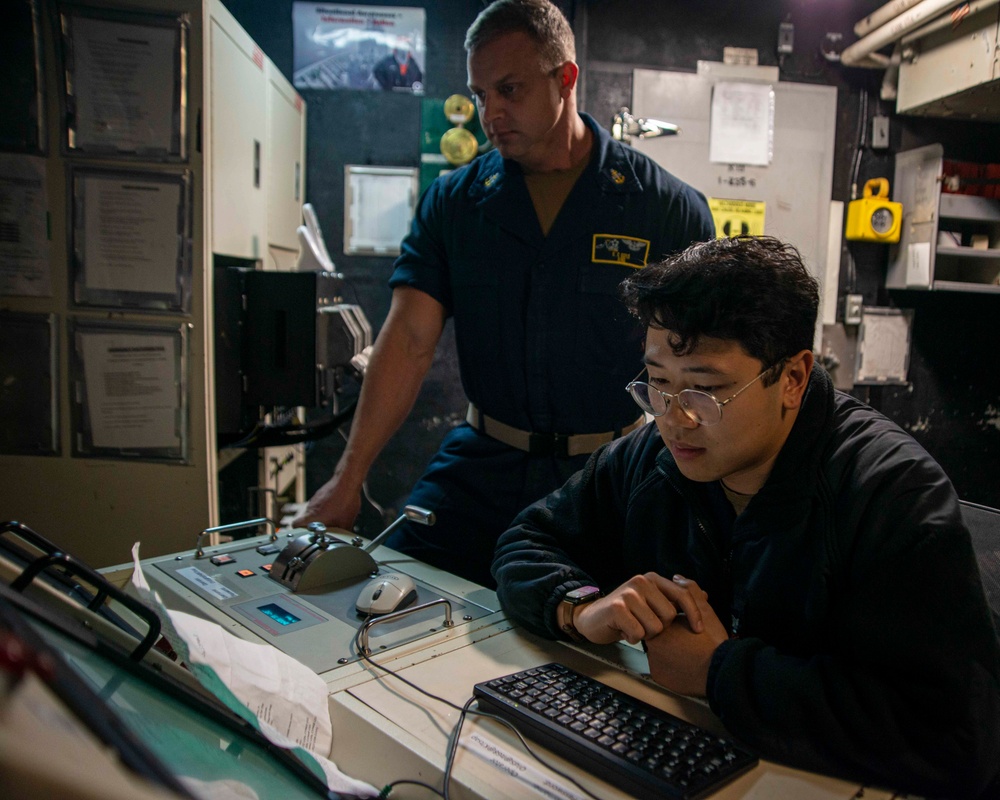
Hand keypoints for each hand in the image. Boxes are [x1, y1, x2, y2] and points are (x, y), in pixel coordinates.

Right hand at [289, 473, 361, 530]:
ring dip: (319, 516)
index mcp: (312, 517)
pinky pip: (319, 504)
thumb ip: (341, 533)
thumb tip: (344, 539)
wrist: (347, 482)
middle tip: (319, 529)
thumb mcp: (346, 522)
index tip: (302, 535)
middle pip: (304, 519)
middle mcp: (310, 508)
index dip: (297, 531)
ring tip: (331, 518)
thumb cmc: (345, 501)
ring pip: (312, 511)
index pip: (295, 525)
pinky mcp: (320, 494)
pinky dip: (324, 508)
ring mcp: (314, 500)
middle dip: (311, 525)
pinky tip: (335, 508)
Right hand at [574, 572, 705, 644]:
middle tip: (644, 624)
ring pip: (655, 627)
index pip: (682, 594)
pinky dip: (633, 637)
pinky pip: (638, 633)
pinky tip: (624, 630)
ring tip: (634, 626)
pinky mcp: (617, 607)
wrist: (593, 618)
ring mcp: (629, 593)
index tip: (698, 629)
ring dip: (645, 634)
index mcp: (653, 579)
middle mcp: (642, 581)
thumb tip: (704, 594)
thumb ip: (675, 598)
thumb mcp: (652, 601)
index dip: (694, 613)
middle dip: (660, 627)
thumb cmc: (626, 612)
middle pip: (670, 615)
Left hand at [644, 576, 727, 696]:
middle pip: (657, 636)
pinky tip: (684, 666)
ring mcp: (654, 663)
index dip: (671, 622)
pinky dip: (670, 668)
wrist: (720, 672)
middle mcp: (652, 646)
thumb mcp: (704, 610)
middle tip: (686, 640)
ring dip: (669, 652)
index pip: (656, 619)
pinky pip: (662, 670)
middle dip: (669, 636)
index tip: (682, 626)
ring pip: (659, 654)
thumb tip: (677, 578)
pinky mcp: (660, 677)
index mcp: (661, 628)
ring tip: (687, 653)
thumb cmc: (712, 642)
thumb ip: (689, 590)